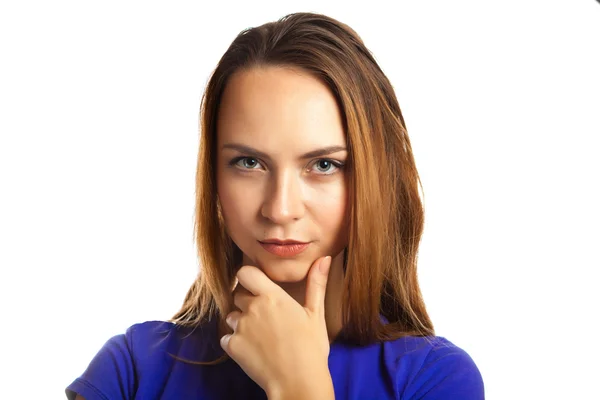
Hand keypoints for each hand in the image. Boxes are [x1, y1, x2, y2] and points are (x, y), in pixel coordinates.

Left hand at [220, 255, 333, 397]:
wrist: (298, 382)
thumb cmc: (311, 348)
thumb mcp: (316, 314)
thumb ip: (316, 284)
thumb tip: (324, 259)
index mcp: (272, 296)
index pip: (245, 273)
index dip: (249, 278)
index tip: (258, 286)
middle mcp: (253, 308)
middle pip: (238, 295)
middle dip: (248, 303)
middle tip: (265, 318)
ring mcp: (241, 327)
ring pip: (232, 316)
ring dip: (241, 323)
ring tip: (261, 336)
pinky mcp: (233, 346)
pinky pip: (227, 338)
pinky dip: (235, 343)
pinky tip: (253, 350)